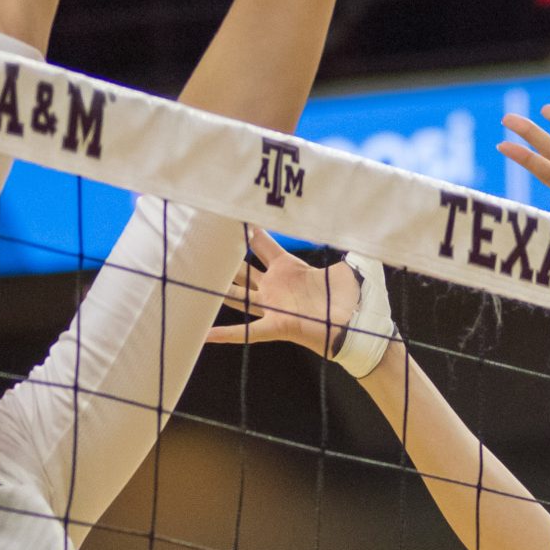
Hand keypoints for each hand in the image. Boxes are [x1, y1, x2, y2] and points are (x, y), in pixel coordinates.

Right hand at [201, 229, 352, 358]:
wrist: (356, 324)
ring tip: (193, 280)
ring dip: (218, 290)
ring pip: (238, 295)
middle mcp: (274, 285)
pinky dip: (225, 333)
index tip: (230, 215)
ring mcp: (273, 305)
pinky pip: (247, 330)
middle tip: (201, 244)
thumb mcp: (340, 264)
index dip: (248, 229)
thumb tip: (347, 221)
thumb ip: (338, 241)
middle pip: (241, 268)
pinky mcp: (276, 325)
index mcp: (288, 267)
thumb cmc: (348, 295)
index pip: (261, 242)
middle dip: (224, 258)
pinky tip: (205, 334)